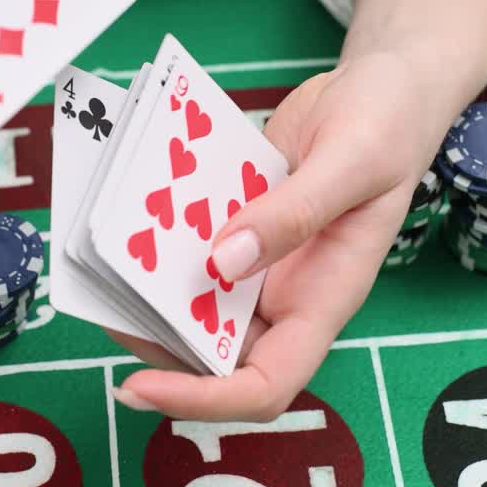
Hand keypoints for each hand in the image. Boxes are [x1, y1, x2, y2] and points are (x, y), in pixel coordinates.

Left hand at [108, 51, 445, 420]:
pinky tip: (124, 219)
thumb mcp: (354, 160)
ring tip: (98, 266)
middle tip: (100, 304)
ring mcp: (258, 263)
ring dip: (146, 296)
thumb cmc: (389, 125)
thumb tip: (222, 263)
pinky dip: (157, 245)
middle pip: (214, 355)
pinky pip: (190, 251)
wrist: (380, 87)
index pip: (266, 383)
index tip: (139, 384)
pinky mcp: (235, 226)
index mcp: (324, 298)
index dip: (204, 400)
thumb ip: (295, 212)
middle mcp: (286, 293)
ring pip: (194, 307)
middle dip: (154, 344)